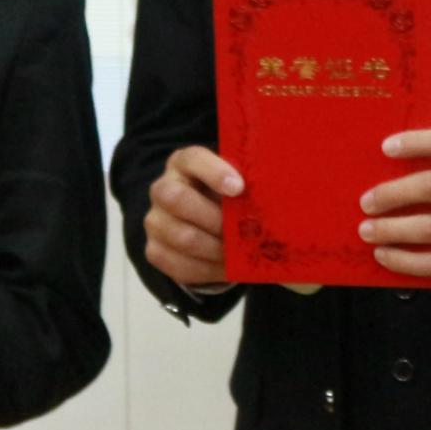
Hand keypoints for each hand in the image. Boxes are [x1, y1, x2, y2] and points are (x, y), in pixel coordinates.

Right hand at [144, 146, 241, 290]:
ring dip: (216, 249)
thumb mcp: (236, 183)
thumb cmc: (226, 196)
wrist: (203, 222)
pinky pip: (180, 265)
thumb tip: (276, 195)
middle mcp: (162, 188)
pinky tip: (228, 267)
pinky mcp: (154, 250)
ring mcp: (155, 220)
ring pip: (182, 237)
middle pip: (177, 199)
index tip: (239, 188)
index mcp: (184, 163)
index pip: (193, 159)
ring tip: (239, 253)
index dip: (215, 173)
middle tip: (242, 231)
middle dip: (215, 219)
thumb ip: (247, 184)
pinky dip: (209, 270)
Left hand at [359, 128, 430, 286]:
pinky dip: (400, 259)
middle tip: (366, 201)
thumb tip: (387, 165)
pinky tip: (383, 254)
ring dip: (389, 229)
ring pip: (426, 228)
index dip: (417, 142)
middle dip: (391, 193)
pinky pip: (429, 262)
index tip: (386, 148)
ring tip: (367, 229)